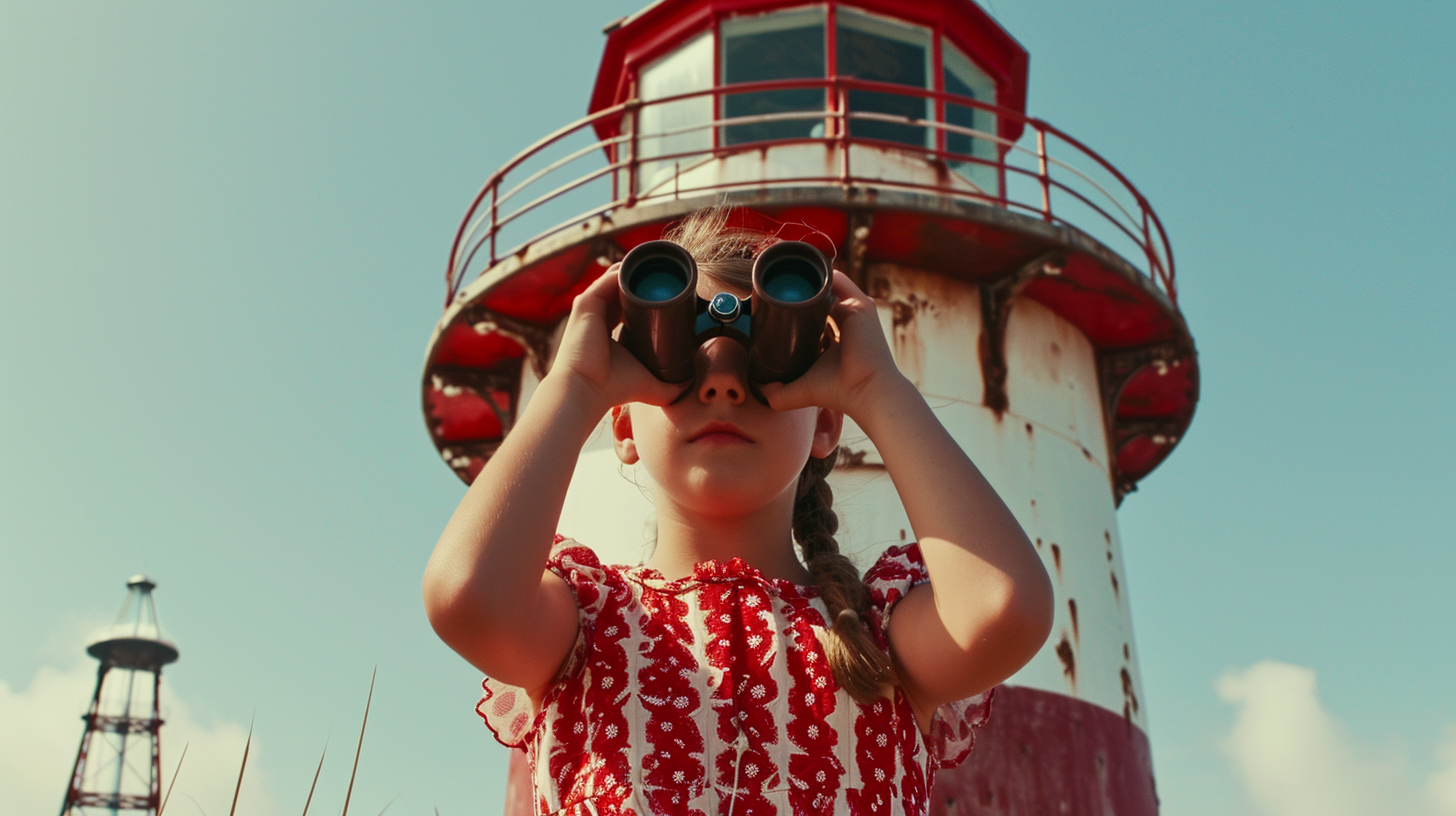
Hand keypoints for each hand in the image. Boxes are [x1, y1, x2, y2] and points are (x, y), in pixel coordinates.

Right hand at [545, 266, 683, 413]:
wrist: (587, 388)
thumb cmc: (615, 388)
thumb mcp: (650, 385)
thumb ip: (672, 385)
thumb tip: (692, 383)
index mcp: (608, 331)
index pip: (628, 306)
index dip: (647, 299)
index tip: (671, 297)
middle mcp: (598, 317)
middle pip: (623, 289)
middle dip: (645, 281)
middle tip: (671, 280)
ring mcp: (591, 308)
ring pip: (616, 279)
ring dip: (637, 271)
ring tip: (663, 267)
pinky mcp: (586, 302)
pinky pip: (608, 278)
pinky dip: (626, 271)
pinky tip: (645, 267)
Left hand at [759, 270, 906, 419]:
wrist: (867, 391)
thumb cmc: (840, 391)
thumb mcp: (804, 390)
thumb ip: (780, 393)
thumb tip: (760, 388)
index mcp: (836, 340)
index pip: (814, 319)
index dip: (795, 314)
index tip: (773, 311)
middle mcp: (846, 323)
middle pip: (819, 300)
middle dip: (799, 295)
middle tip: (772, 294)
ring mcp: (854, 311)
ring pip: (826, 287)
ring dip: (807, 281)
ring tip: (781, 278)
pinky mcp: (859, 304)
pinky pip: (837, 280)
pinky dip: (820, 274)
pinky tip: (799, 271)